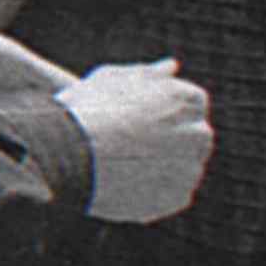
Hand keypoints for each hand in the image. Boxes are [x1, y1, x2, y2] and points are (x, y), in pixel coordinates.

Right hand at [53, 57, 213, 221]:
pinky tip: (124, 180)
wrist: (66, 153)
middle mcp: (199, 134)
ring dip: (161, 165)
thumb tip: (171, 67)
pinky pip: (171, 192)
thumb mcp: (113, 78)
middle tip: (127, 141)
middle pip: (191, 136)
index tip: (134, 117)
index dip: (160, 110)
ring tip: (121, 162)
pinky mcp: (177, 198)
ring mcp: (190, 169)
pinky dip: (153, 189)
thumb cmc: (86, 109)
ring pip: (182, 166)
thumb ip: (149, 73)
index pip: (191, 104)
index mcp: (188, 100)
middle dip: (168, 138)